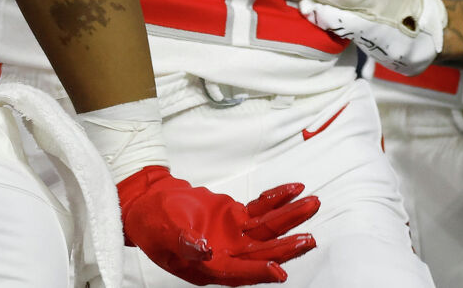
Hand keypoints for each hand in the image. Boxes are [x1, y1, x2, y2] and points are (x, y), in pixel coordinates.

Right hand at [117, 166, 317, 284]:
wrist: (149, 204)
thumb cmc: (151, 223)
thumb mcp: (163, 232)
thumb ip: (184, 243)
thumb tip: (203, 250)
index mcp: (208, 268)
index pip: (237, 273)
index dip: (257, 272)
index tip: (279, 270)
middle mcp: (227, 254)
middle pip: (262, 252)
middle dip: (287, 246)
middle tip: (310, 238)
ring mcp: (234, 236)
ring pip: (268, 229)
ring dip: (290, 218)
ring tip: (312, 203)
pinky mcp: (236, 217)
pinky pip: (261, 209)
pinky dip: (277, 200)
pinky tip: (293, 190)